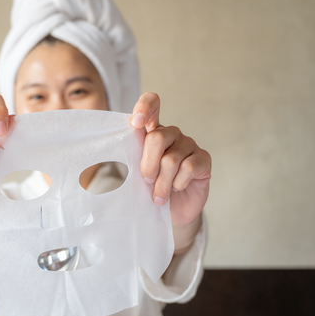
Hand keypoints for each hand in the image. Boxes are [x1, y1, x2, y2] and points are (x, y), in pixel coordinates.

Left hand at [130, 92, 211, 251]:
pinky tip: (177, 189)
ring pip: (171, 159)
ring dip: (162, 183)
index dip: (145, 107)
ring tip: (158, 196)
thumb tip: (111, 153)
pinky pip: (188, 167)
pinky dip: (178, 183)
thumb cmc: (150, 190)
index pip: (152, 103)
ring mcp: (189, 145)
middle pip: (157, 137)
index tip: (136, 122)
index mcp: (152, 132)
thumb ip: (129, 159)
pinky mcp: (203, 159)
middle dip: (148, 165)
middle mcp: (172, 134)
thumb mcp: (135, 175)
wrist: (172, 212)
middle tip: (146, 181)